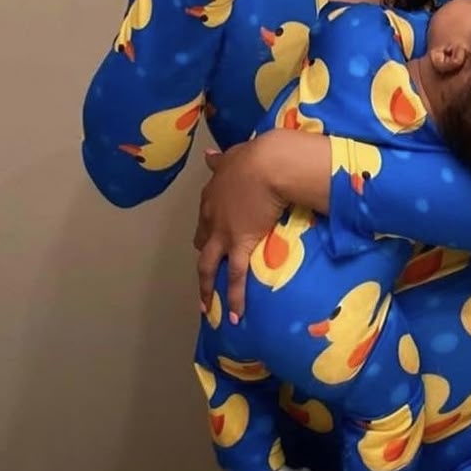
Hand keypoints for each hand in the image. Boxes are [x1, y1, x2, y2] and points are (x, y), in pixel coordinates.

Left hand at [194, 140, 287, 321]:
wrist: (268, 165)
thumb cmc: (256, 155)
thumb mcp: (234, 154)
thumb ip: (221, 160)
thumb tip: (208, 155)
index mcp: (212, 193)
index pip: (206, 214)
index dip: (209, 226)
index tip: (212, 234)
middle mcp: (211, 216)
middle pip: (203, 241)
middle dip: (204, 255)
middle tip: (207, 270)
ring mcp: (223, 233)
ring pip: (208, 266)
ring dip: (206, 287)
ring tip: (206, 305)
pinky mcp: (240, 245)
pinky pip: (235, 277)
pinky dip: (234, 298)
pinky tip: (234, 316)